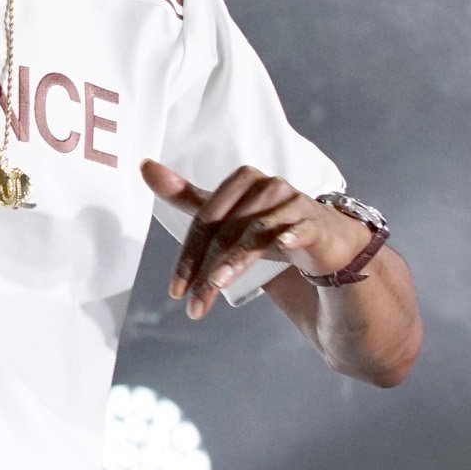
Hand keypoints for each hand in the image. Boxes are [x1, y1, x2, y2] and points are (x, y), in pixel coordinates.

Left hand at [141, 159, 365, 318]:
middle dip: (206, 270)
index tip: (175, 290)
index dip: (187, 255)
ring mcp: (293, 203)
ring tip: (215, 288)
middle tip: (192, 304)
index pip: (205, 218)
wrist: (327, 242)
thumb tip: (143, 165)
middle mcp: (267, 186)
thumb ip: (187, 196)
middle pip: (226, 229)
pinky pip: (299, 228)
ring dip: (234, 263)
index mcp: (242, 181)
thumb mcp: (229, 216)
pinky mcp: (316, 223)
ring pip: (256, 233)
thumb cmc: (271, 227)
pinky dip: (291, 235)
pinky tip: (283, 246)